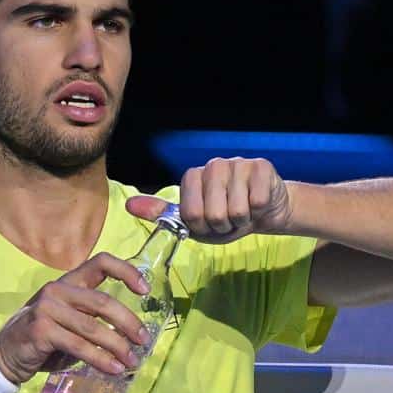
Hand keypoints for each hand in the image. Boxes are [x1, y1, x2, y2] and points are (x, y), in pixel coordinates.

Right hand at [0, 251, 151, 382]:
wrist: (5, 357)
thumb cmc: (44, 341)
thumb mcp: (69, 323)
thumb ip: (94, 321)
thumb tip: (132, 336)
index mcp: (68, 282)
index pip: (101, 263)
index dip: (127, 272)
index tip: (145, 290)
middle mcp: (57, 290)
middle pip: (103, 301)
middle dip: (128, 322)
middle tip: (144, 340)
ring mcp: (47, 309)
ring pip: (93, 327)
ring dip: (117, 346)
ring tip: (132, 361)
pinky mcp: (41, 330)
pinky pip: (79, 346)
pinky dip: (100, 359)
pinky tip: (113, 369)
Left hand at [124, 157, 293, 241]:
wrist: (263, 211)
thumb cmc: (226, 217)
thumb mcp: (191, 221)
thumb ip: (161, 213)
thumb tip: (129, 206)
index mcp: (192, 176)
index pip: (191, 216)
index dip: (204, 228)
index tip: (209, 224)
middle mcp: (213, 165)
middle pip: (213, 215)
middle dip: (224, 227)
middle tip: (229, 220)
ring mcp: (237, 163)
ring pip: (236, 210)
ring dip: (242, 221)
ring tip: (243, 212)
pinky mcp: (261, 167)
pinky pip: (256, 202)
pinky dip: (258, 212)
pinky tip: (257, 204)